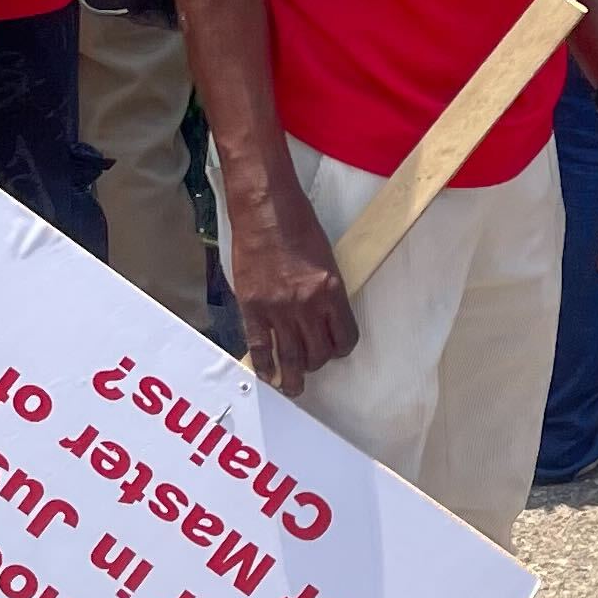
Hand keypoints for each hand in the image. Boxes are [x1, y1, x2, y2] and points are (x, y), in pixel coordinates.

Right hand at [229, 178, 357, 393]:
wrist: (265, 210)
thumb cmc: (298, 225)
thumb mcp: (326, 258)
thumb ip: (326, 291)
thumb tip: (322, 316)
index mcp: (331, 291)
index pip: (344, 337)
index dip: (341, 348)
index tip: (335, 350)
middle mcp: (307, 304)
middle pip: (318, 352)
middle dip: (316, 363)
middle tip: (311, 365)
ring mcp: (277, 308)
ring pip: (290, 356)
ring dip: (292, 376)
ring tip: (292, 388)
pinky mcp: (252, 307)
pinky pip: (260, 345)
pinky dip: (264, 364)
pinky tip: (266, 373)